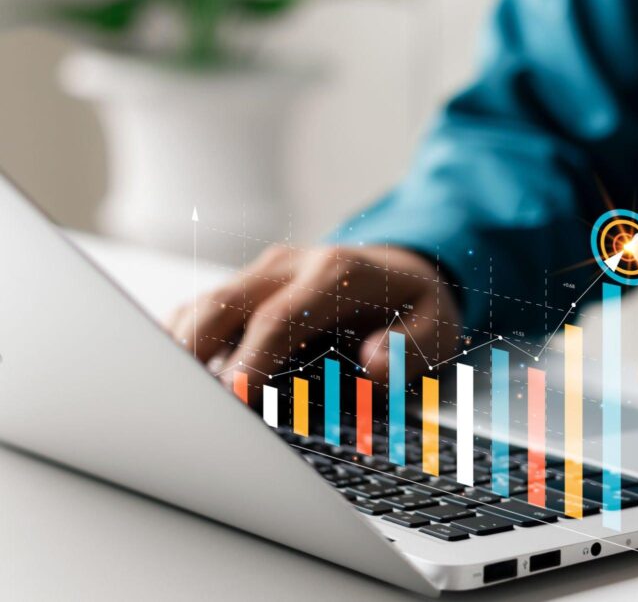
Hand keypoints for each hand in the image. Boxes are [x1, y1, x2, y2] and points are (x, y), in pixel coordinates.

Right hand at [167, 245, 460, 383]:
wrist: (407, 266)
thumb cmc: (417, 303)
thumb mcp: (438, 324)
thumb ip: (410, 346)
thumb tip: (373, 363)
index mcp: (336, 272)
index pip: (279, 317)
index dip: (251, 359)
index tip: (231, 399)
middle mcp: (291, 265)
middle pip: (222, 303)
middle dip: (193, 353)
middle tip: (179, 405)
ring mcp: (263, 272)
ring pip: (202, 304)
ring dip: (179, 348)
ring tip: (166, 396)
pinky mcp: (247, 286)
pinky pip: (202, 309)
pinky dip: (182, 340)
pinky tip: (175, 379)